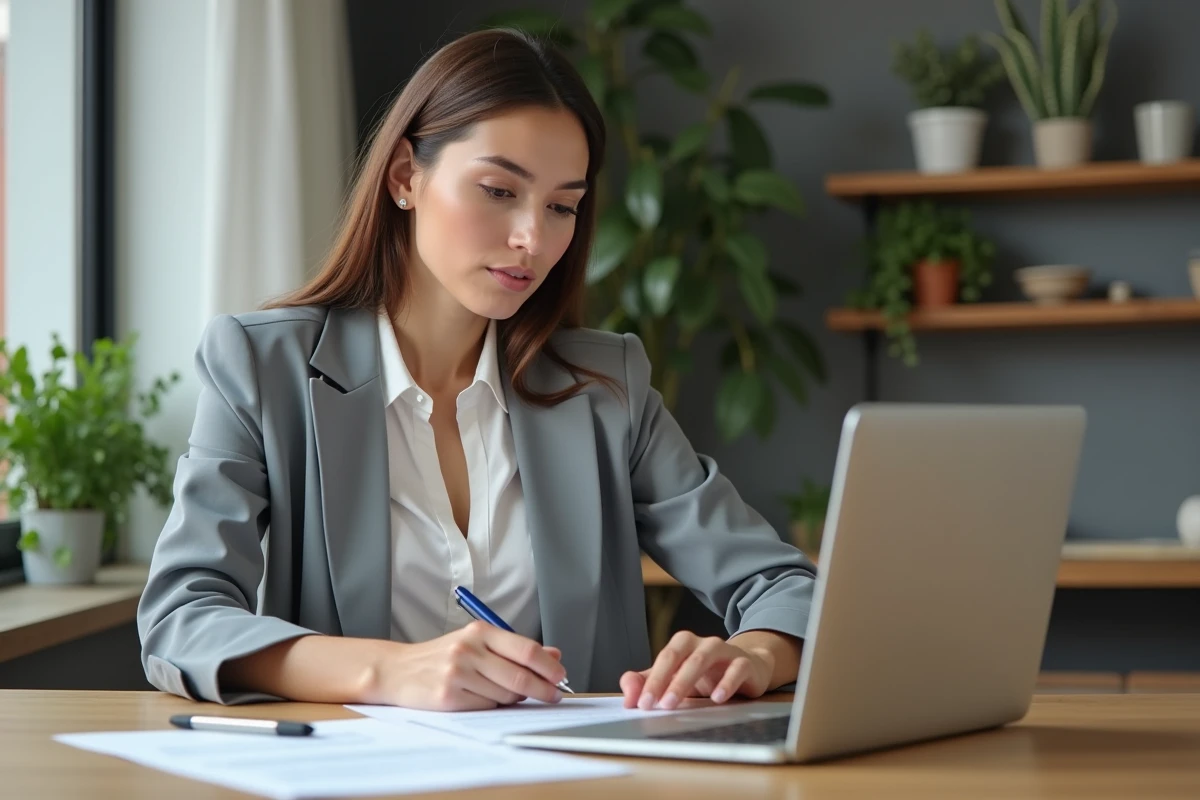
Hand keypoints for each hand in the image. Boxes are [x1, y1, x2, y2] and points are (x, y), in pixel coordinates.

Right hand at [360, 621, 565, 710]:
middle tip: (553, 695)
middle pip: (519, 675)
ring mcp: (457, 673)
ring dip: (513, 699)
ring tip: (504, 693)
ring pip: (505, 695)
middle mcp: (469, 649)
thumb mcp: (477, 643)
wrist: (397, 670)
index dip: (548, 666)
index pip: (526, 649)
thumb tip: (554, 654)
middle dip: (542, 688)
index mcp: (480, 632)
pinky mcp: (448, 697)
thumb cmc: (441, 657)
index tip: (561, 676)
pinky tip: (482, 699)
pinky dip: (492, 707)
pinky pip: (486, 708)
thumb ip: (514, 649)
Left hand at [620, 631, 772, 710]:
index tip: (641, 704)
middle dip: (664, 680)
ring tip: (674, 702)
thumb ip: (649, 683)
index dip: (651, 680)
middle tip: (655, 704)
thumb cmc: (708, 674)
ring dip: (686, 680)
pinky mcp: (745, 663)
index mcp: (683, 644)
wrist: (748, 667)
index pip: (663, 659)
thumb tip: (628, 697)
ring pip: (703, 658)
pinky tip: (717, 698)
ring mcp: (724, 650)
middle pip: (678, 656)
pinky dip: (727, 682)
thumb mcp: (677, 678)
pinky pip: (736, 668)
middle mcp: (702, 643)